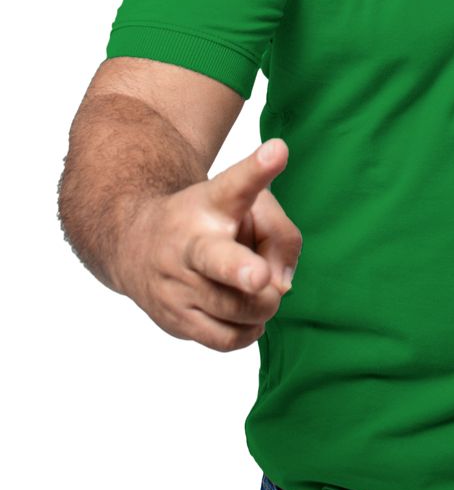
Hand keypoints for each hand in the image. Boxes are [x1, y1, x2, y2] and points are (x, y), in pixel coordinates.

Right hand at [117, 138, 302, 349]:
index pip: (236, 184)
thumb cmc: (208, 220)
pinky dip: (248, 330)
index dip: (258, 169)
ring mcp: (178, 285)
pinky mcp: (175, 321)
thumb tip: (281, 286)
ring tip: (256, 290)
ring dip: (263, 305)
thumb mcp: (246, 205)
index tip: (278, 151)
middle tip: (259, 276)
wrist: (136, 243)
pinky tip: (245, 313)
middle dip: (241, 270)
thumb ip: (280, 236)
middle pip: (219, 259)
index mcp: (211, 203)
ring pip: (238, 309)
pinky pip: (228, 338)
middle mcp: (190, 242)